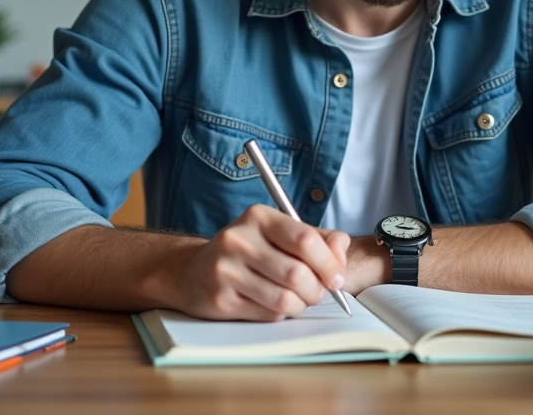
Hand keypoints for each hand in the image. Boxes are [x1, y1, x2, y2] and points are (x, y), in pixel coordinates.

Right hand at [176, 204, 348, 321]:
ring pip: (284, 299)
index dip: (329, 263)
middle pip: (297, 274)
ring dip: (300, 304)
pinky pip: (268, 314)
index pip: (305, 240)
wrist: (191, 271)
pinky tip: (272, 303)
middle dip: (316, 290)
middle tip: (317, 292)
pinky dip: (280, 313)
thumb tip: (341, 250)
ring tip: (296, 298)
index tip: (337, 278)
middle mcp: (238, 240)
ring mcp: (226, 271)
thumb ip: (316, 238)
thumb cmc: (246, 251)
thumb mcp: (278, 233)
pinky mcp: (221, 300)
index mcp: (258, 217)